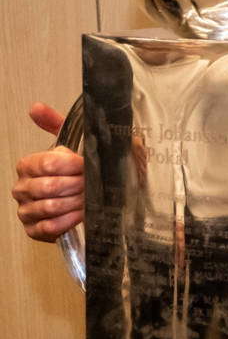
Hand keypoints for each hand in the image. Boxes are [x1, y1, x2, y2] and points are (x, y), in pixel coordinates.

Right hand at [11, 103, 83, 242]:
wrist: (94, 197)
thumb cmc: (84, 170)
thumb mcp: (74, 144)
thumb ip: (56, 124)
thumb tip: (35, 108)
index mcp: (28, 165)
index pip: (46, 163)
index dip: (71, 165)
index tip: (86, 165)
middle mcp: (22, 188)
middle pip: (48, 186)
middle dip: (76, 184)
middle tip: (91, 183)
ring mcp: (27, 211)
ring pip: (49, 207)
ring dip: (75, 202)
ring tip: (89, 198)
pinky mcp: (34, 231)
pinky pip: (49, 228)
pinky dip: (69, 220)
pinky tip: (81, 214)